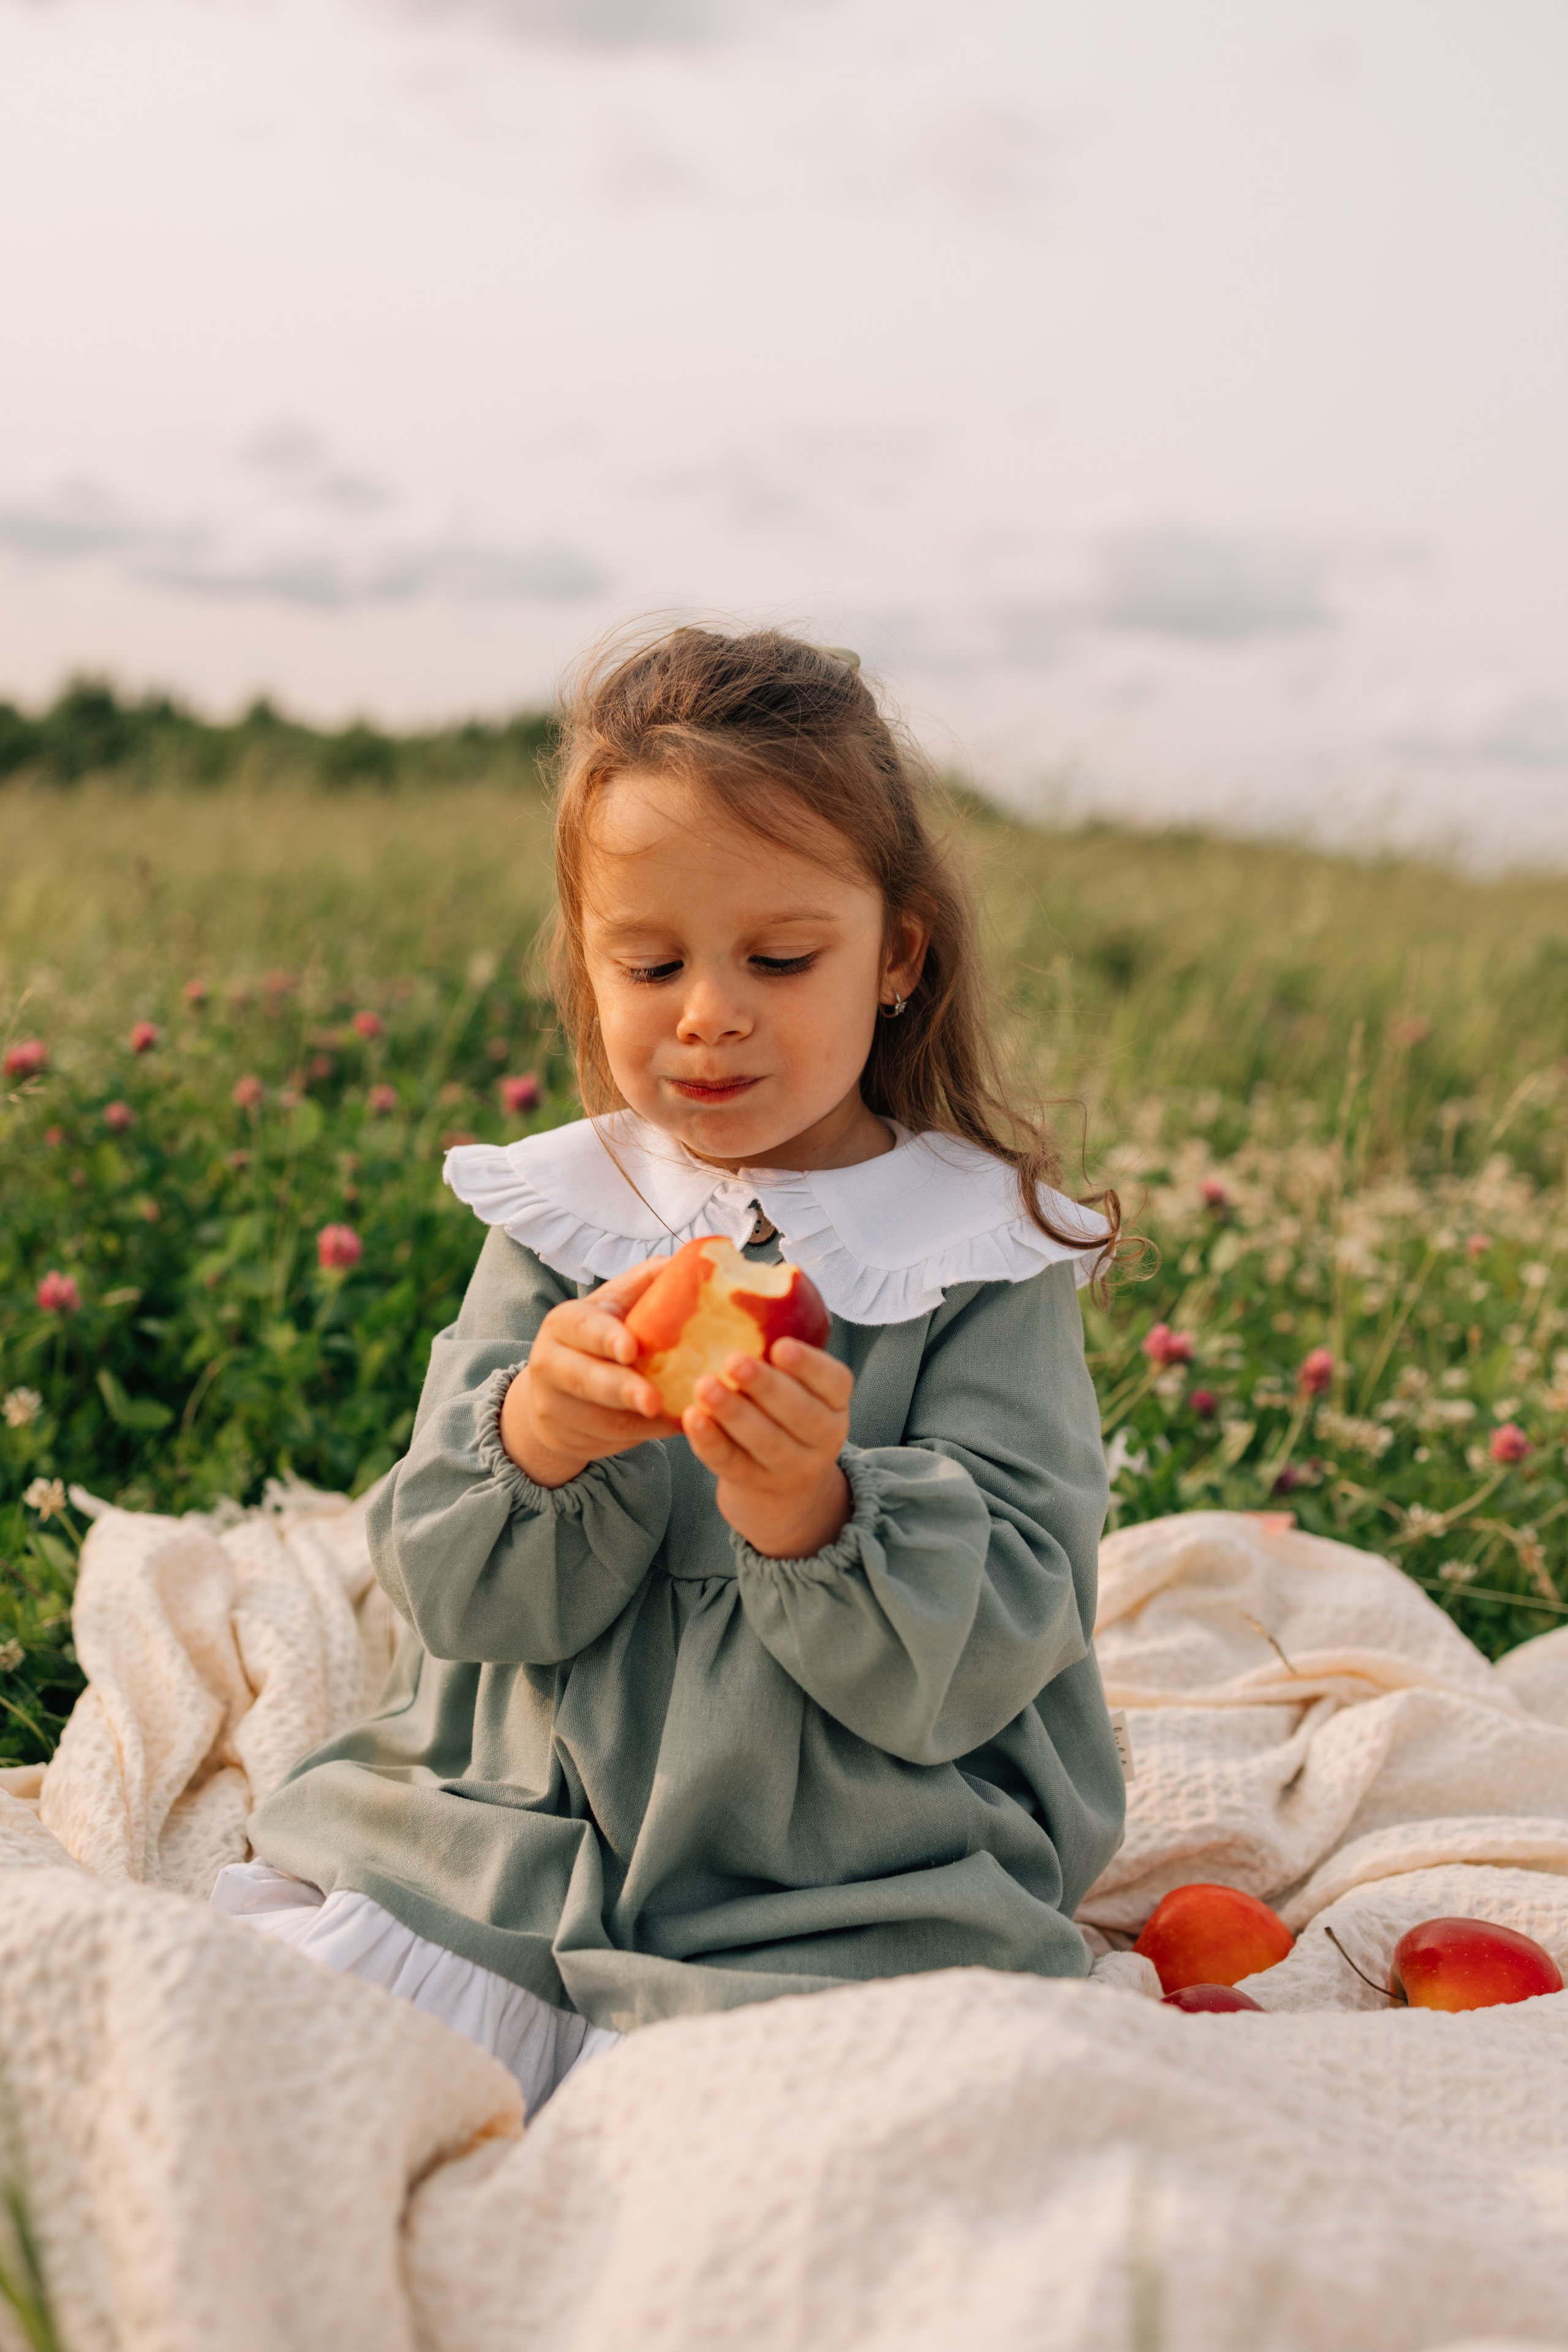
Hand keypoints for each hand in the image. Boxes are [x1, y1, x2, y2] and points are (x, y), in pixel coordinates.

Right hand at [500, 1260, 681, 1487]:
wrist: (554, 1389)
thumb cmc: (599, 1335)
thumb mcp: (615, 1303)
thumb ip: (648, 1282)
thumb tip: (695, 1260)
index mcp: (565, 1322)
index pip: (582, 1327)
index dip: (605, 1338)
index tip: (632, 1349)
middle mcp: (551, 1362)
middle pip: (585, 1378)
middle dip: (621, 1389)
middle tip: (653, 1400)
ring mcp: (556, 1405)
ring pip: (601, 1417)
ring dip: (642, 1421)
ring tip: (681, 1416)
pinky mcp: (571, 1436)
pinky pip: (613, 1440)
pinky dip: (647, 1435)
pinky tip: (677, 1427)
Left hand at [684, 1339, 853, 1559]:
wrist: (782, 1483)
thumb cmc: (783, 1409)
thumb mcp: (798, 1383)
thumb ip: (783, 1348)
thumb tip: (771, 1278)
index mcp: (835, 1401)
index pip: (834, 1382)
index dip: (810, 1365)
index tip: (780, 1346)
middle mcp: (823, 1436)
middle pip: (801, 1414)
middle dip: (766, 1387)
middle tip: (733, 1360)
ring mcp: (791, 1467)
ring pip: (766, 1442)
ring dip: (734, 1414)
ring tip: (705, 1386)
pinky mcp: (754, 1483)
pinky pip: (731, 1463)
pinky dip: (710, 1441)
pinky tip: (691, 1418)